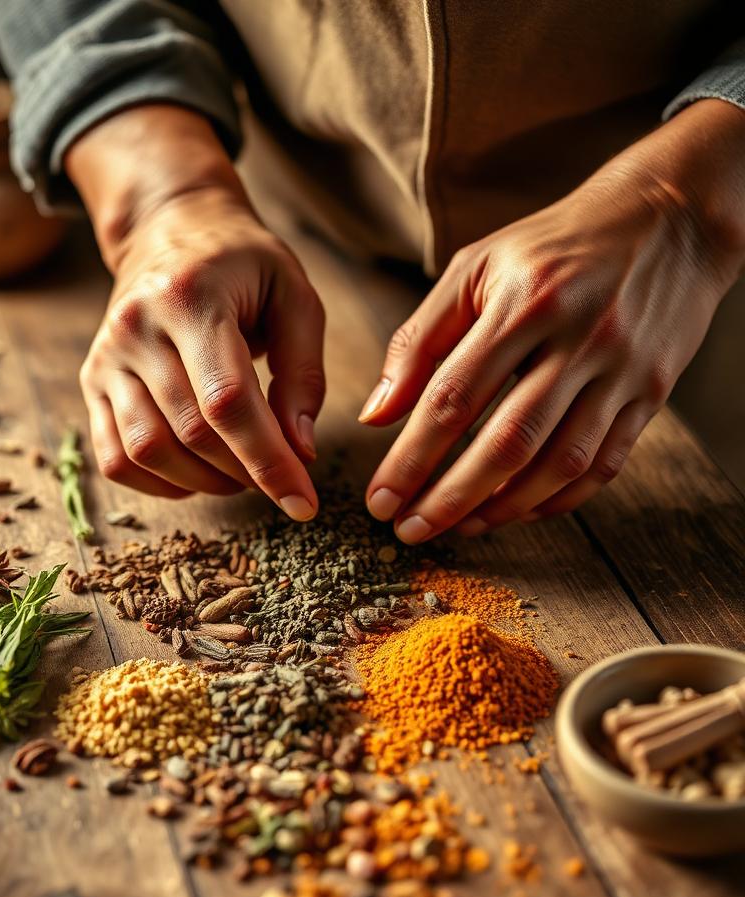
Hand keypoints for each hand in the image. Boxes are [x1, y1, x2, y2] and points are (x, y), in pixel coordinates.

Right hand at [68, 105, 323, 517]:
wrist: (170, 228)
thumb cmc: (244, 265)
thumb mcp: (295, 297)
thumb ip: (304, 373)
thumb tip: (300, 450)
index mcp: (191, 298)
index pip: (229, 401)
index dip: (268, 461)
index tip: (303, 503)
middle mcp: (136, 328)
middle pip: (192, 432)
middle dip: (246, 474)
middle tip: (281, 478)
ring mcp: (106, 356)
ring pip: (149, 451)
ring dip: (205, 483)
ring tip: (242, 474)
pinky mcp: (92, 381)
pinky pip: (115, 457)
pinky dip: (159, 483)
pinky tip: (197, 475)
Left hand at [361, 99, 744, 541]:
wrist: (668, 218)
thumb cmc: (554, 244)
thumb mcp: (475, 267)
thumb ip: (420, 340)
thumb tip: (376, 415)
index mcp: (524, 303)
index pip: (454, 397)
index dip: (412, 457)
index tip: (381, 499)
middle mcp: (577, 340)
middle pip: (508, 442)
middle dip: (451, 498)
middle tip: (412, 530)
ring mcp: (621, 371)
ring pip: (560, 463)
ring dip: (503, 508)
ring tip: (460, 526)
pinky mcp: (651, 394)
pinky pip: (603, 465)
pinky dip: (557, 499)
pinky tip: (518, 510)